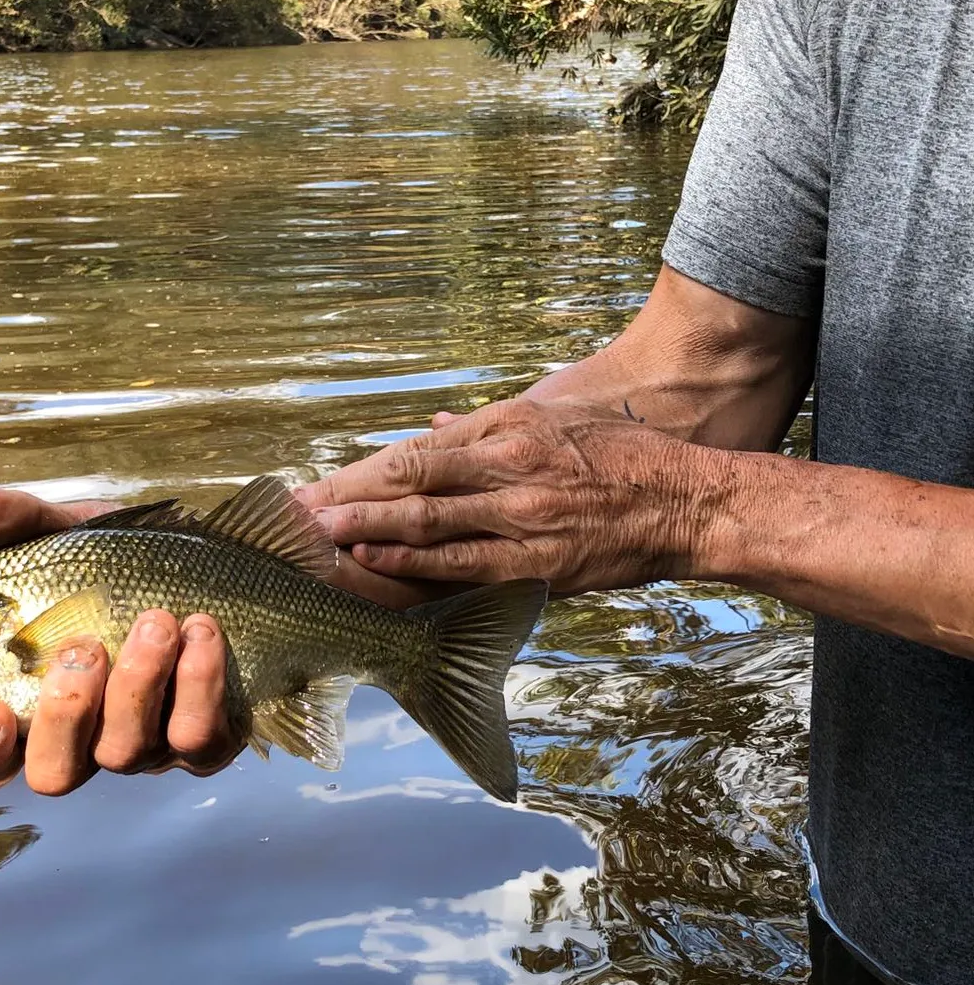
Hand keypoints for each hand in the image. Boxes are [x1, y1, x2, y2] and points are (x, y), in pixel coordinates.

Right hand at [0, 481, 242, 794]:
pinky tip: (202, 631)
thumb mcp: (64, 535)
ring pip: (127, 753)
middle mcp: (85, 738)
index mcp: (31, 700)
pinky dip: (199, 684)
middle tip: (85, 646)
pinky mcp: (208, 739)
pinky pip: (200, 739)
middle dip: (65, 712)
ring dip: (137, 684)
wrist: (218, 560)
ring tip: (156, 619)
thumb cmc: (120, 560)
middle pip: (55, 772)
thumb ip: (8, 523)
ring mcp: (146, 744)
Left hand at [296, 398, 709, 592]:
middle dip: (348, 501)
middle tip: (298, 515)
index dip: (362, 471)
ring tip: (320, 540)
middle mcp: (506, 468)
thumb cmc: (620, 456)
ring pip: (428, 525)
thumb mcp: (552, 418)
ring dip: (368, 533)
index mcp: (506, 429)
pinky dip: (417, 566)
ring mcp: (520, 517)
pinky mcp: (539, 563)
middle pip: (409, 484)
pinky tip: (379, 565)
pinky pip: (465, 567)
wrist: (686, 502)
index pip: (416, 452)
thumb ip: (486, 427)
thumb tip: (433, 424)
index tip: (320, 485)